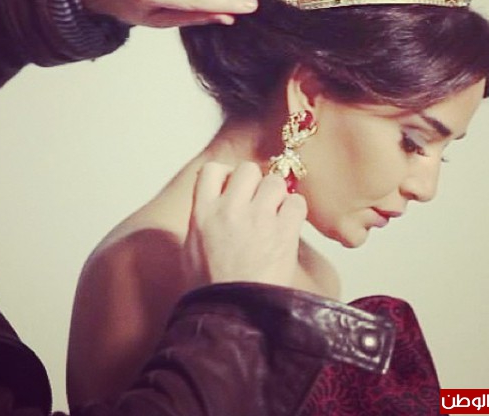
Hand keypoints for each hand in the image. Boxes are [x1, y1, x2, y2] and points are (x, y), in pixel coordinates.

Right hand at [185, 162, 306, 287]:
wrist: (237, 318)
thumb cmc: (213, 290)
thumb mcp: (191, 251)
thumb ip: (201, 220)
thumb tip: (212, 203)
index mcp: (203, 214)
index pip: (212, 169)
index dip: (226, 175)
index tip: (232, 187)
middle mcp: (230, 209)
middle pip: (247, 169)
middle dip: (254, 182)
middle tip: (257, 201)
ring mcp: (258, 218)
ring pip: (274, 181)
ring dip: (276, 195)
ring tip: (274, 215)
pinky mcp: (284, 232)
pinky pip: (297, 202)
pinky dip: (295, 211)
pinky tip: (288, 225)